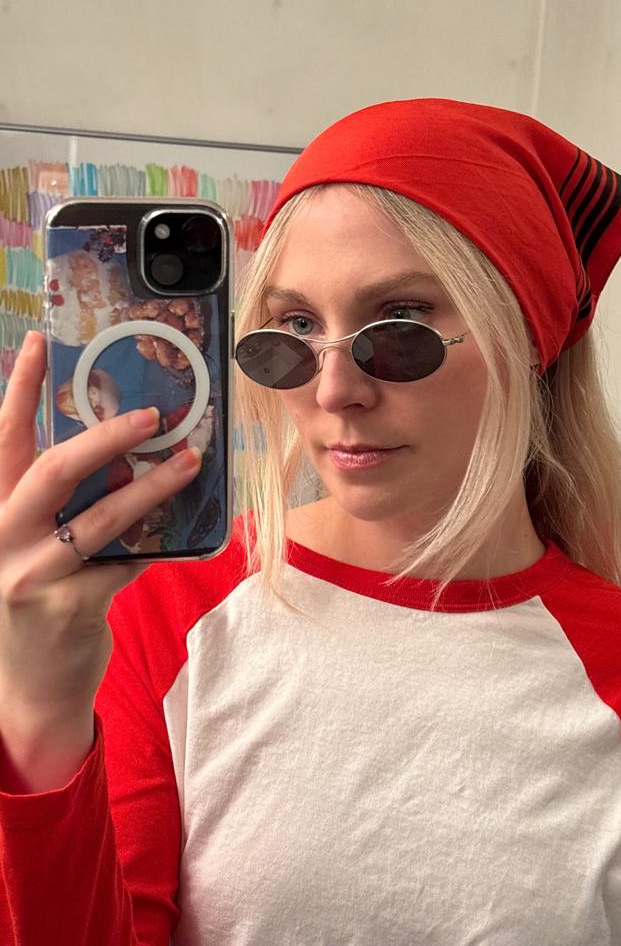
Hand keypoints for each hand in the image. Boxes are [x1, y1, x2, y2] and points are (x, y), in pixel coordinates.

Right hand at [0, 331, 201, 789]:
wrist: (30, 690)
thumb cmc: (38, 605)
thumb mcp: (32, 548)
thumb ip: (60, 506)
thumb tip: (123, 457)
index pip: (3, 440)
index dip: (17, 390)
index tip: (37, 343)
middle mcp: (1, 537)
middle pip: (52, 470)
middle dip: (105, 437)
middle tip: (151, 415)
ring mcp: (29, 574)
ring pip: (100, 518)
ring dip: (151, 487)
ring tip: (189, 462)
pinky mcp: (66, 606)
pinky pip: (126, 562)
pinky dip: (155, 547)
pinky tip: (177, 539)